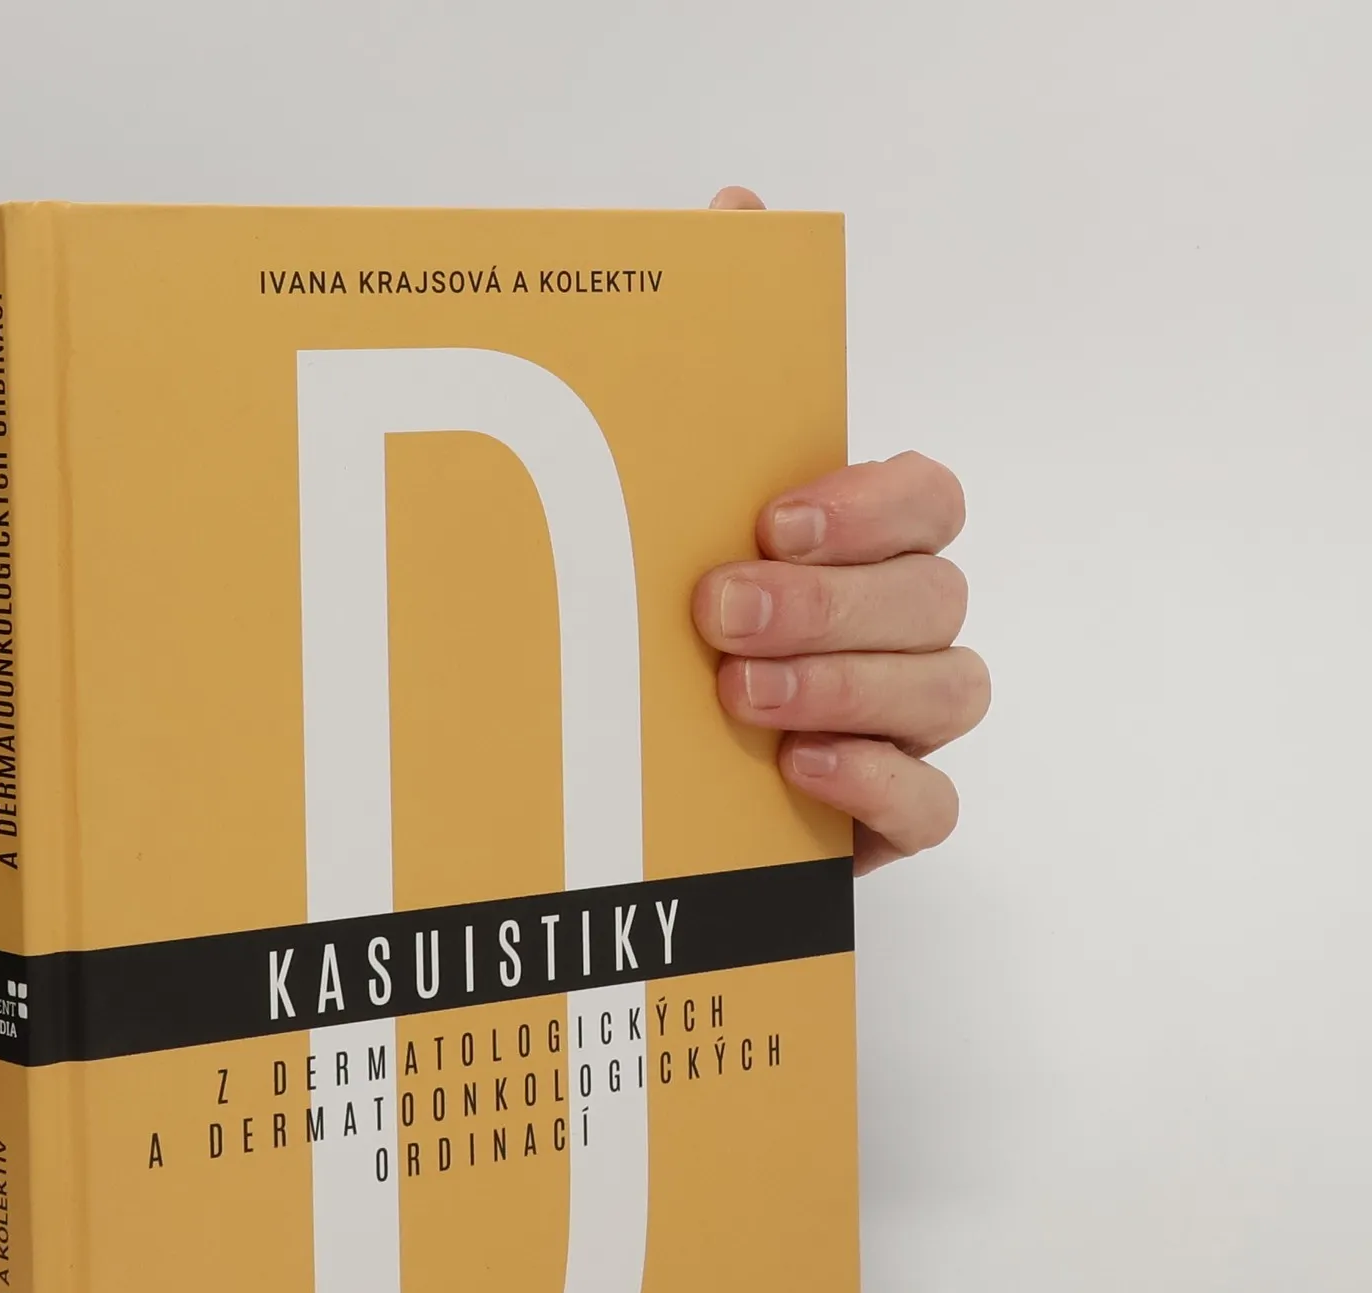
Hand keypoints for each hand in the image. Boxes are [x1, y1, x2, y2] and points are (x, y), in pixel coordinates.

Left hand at [693, 186, 986, 876]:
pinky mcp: (884, 816)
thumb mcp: (661, 506)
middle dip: (833, 603)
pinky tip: (795, 770)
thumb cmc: (653, 627)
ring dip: (845, 687)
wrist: (611, 781)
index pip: (927, 498)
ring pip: (948, 692)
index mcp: (857, 546)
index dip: (871, 504)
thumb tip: (735, 209)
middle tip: (722, 613)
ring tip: (739, 699)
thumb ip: (706, 378)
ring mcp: (901, 722)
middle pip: (935, 595)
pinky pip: (932, 804)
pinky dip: (875, 785)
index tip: (775, 516)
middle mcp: (897, 625)